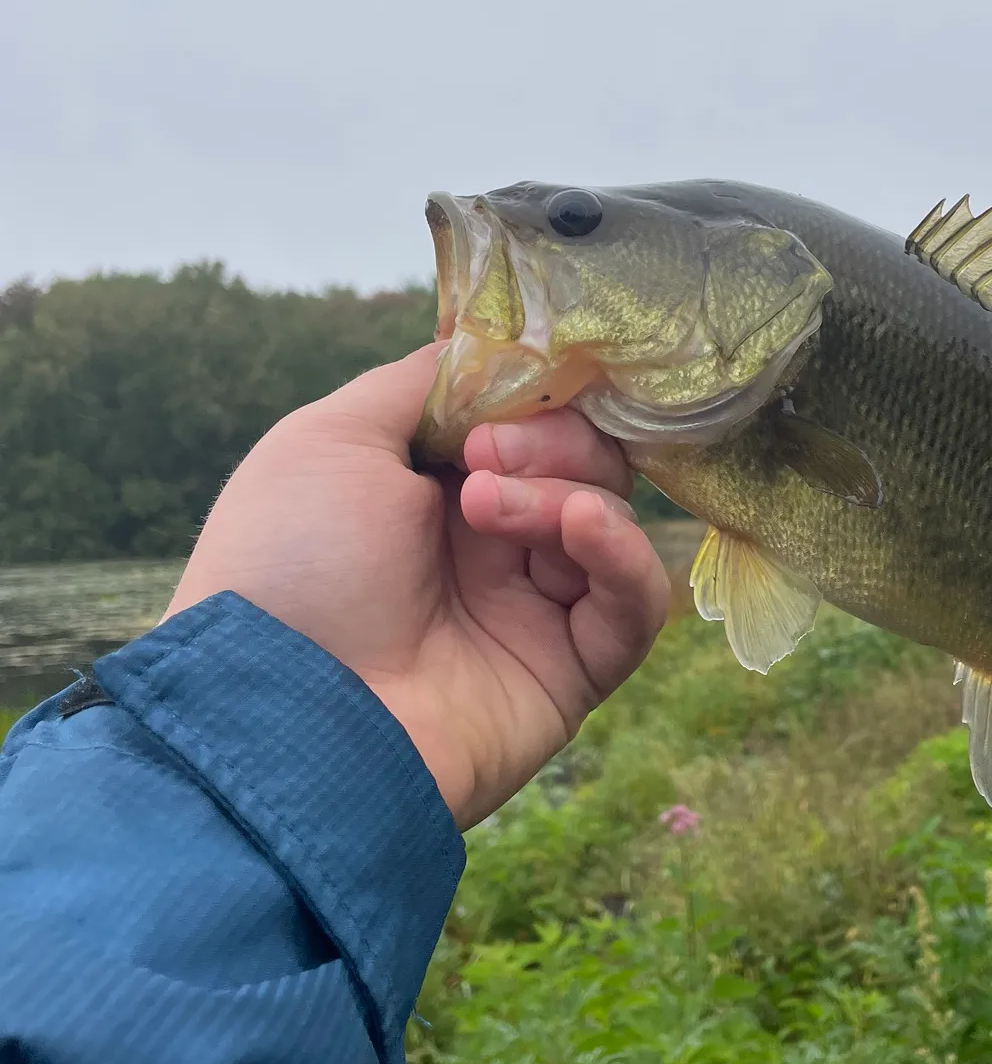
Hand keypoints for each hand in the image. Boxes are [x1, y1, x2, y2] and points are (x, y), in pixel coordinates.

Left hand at [165, 343, 669, 828]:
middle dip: (550, 440)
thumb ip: (423, 385)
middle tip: (487, 456)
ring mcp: (533, 611)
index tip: (507, 392)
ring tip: (491, 506)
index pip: (528, 425)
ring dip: (565, 493)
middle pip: (582, 466)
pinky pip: (632, 604)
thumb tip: (492, 354)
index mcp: (432, 494)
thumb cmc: (291, 562)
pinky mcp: (573, 672)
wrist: (288, 709)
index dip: (533, 399)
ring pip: (610, 523)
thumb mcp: (332, 437)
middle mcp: (488, 549)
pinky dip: (621, 554)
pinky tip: (579, 529)